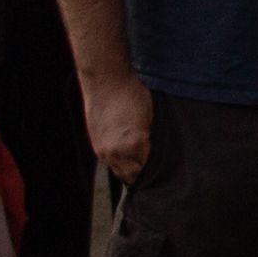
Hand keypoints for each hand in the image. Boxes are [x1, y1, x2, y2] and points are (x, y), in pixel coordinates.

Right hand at [82, 68, 155, 185]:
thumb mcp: (151, 117)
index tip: (162, 167)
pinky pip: (109, 162)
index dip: (155, 169)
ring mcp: (103, 150)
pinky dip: (118, 161)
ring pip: (119, 171)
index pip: (147, 169)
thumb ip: (151, 141)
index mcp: (134, 144)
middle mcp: (117, 151)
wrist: (106, 81)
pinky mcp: (95, 145)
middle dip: (141, 172)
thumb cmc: (133, 95)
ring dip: (128, 168)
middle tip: (151, 166)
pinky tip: (125, 153)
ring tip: (137, 159)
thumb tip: (153, 155)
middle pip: (131, 175)